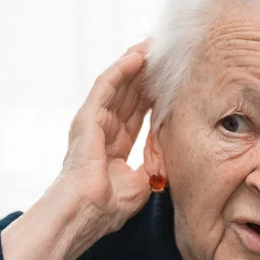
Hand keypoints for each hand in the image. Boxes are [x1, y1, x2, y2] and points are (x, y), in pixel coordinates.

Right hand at [57, 40, 152, 238]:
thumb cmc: (109, 205)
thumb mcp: (142, 182)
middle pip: (130, 93)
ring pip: (118, 84)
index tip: (172, 79)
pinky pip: (106, 86)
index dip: (154, 94)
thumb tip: (166, 158)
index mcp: (115, 144)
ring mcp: (94, 121)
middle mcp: (104, 128)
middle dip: (147, 73)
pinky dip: (121, 69)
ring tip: (153, 46)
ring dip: (136, 63)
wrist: (87, 213)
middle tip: (165, 54)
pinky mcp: (87, 116)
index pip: (138, 111)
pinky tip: (137, 57)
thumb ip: (152, 165)